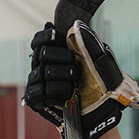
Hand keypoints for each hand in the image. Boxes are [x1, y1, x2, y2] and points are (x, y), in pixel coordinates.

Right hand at [24, 22, 138, 138]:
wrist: (101, 113)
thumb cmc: (101, 85)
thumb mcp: (99, 60)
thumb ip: (87, 43)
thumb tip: (73, 26)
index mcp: (56, 54)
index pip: (39, 40)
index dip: (45, 36)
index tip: (56, 35)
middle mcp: (43, 66)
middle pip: (43, 53)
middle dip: (63, 58)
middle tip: (76, 69)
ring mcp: (38, 83)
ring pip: (43, 71)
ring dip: (64, 77)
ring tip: (75, 84)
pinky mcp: (36, 99)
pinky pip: (39, 90)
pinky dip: (56, 91)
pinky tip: (67, 95)